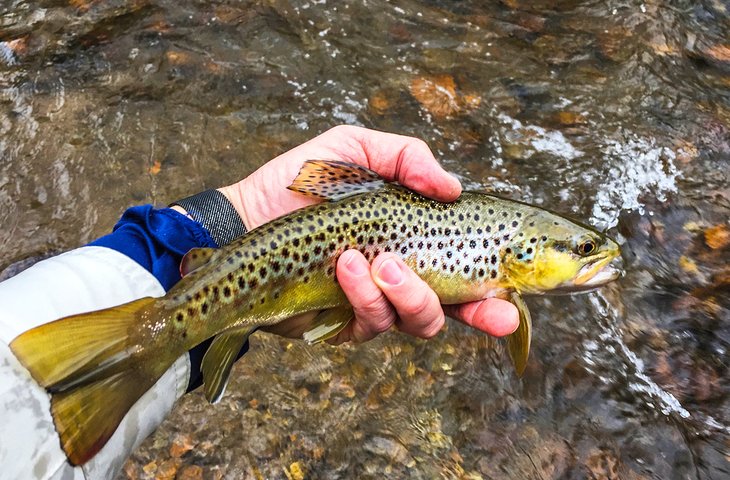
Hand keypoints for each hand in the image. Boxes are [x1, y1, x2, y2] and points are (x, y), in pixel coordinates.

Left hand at [218, 125, 518, 342]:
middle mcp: (401, 276)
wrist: (245, 214)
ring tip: (379, 259)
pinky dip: (366, 294)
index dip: (497, 281)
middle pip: (455, 308)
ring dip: (410, 293)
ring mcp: (374, 303)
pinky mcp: (344, 323)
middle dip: (482, 315)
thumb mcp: (355, 149)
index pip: (465, 265)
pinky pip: (373, 323)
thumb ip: (406, 158)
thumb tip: (453, 188)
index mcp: (412, 238)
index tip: (519, 289)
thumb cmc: (301, 182)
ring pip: (419, 321)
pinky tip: (346, 264)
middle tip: (496, 313)